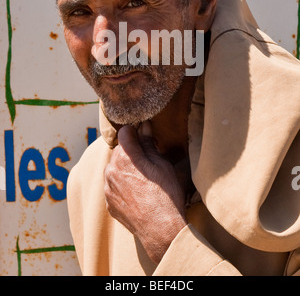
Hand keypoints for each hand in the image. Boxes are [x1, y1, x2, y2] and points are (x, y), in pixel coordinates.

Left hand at [104, 121, 186, 263]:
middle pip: (118, 150)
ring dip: (124, 167)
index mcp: (124, 157)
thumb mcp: (161, 164)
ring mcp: (108, 188)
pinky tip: (137, 192)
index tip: (144, 136)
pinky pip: (113, 185)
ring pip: (114, 168)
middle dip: (131, 150)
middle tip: (147, 159)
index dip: (136, 131)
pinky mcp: (108, 202)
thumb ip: (148, 143)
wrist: (160, 229)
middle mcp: (111, 170)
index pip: (124, 132)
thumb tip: (144, 127)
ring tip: (143, 178)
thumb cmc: (165, 195)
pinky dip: (122, 184)